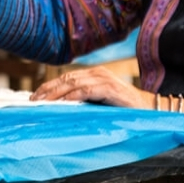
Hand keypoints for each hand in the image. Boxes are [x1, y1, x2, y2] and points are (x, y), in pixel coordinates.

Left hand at [30, 66, 152, 108]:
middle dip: (48, 89)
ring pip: (73, 83)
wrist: (150, 109)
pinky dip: (72, 96)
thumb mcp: (100, 103)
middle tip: (33, 100)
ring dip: (56, 93)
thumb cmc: (124, 108)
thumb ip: (84, 101)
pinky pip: (86, 91)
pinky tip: (62, 103)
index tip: (35, 96)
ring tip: (43, 102)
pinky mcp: (110, 88)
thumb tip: (60, 108)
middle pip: (66, 78)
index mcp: (93, 75)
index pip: (65, 78)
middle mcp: (97, 73)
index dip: (49, 86)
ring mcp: (104, 78)